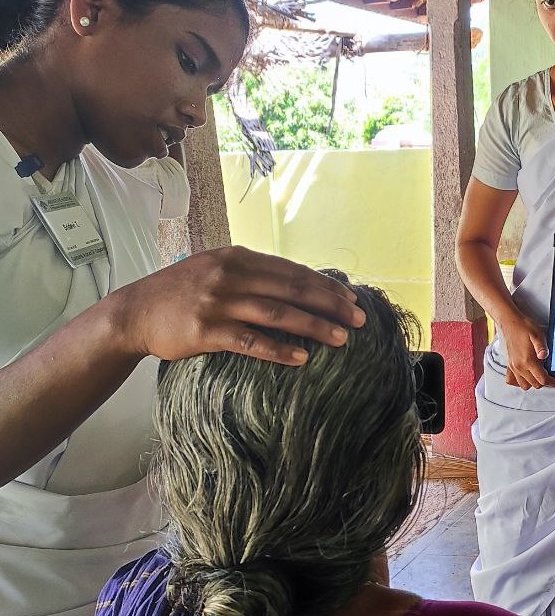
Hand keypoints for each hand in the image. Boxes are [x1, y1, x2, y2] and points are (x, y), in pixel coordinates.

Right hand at [107, 246, 365, 365]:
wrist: (134, 312)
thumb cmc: (182, 293)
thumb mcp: (216, 269)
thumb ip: (252, 272)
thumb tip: (298, 284)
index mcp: (238, 257)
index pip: (293, 271)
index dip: (325, 285)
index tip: (352, 298)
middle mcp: (231, 275)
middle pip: (293, 289)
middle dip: (331, 304)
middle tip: (360, 319)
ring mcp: (218, 302)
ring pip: (278, 314)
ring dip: (314, 326)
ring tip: (342, 339)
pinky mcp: (206, 331)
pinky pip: (250, 342)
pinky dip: (279, 350)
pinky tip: (302, 358)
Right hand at [498, 312, 554, 390]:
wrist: (510, 322)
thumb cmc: (524, 326)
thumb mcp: (537, 334)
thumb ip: (542, 347)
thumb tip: (545, 356)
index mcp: (528, 361)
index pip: (543, 380)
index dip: (554, 383)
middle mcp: (519, 366)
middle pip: (535, 384)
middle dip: (546, 382)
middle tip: (554, 376)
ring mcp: (513, 367)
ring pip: (524, 385)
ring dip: (534, 383)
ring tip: (541, 375)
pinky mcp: (509, 365)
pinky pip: (512, 381)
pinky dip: (520, 382)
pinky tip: (526, 376)